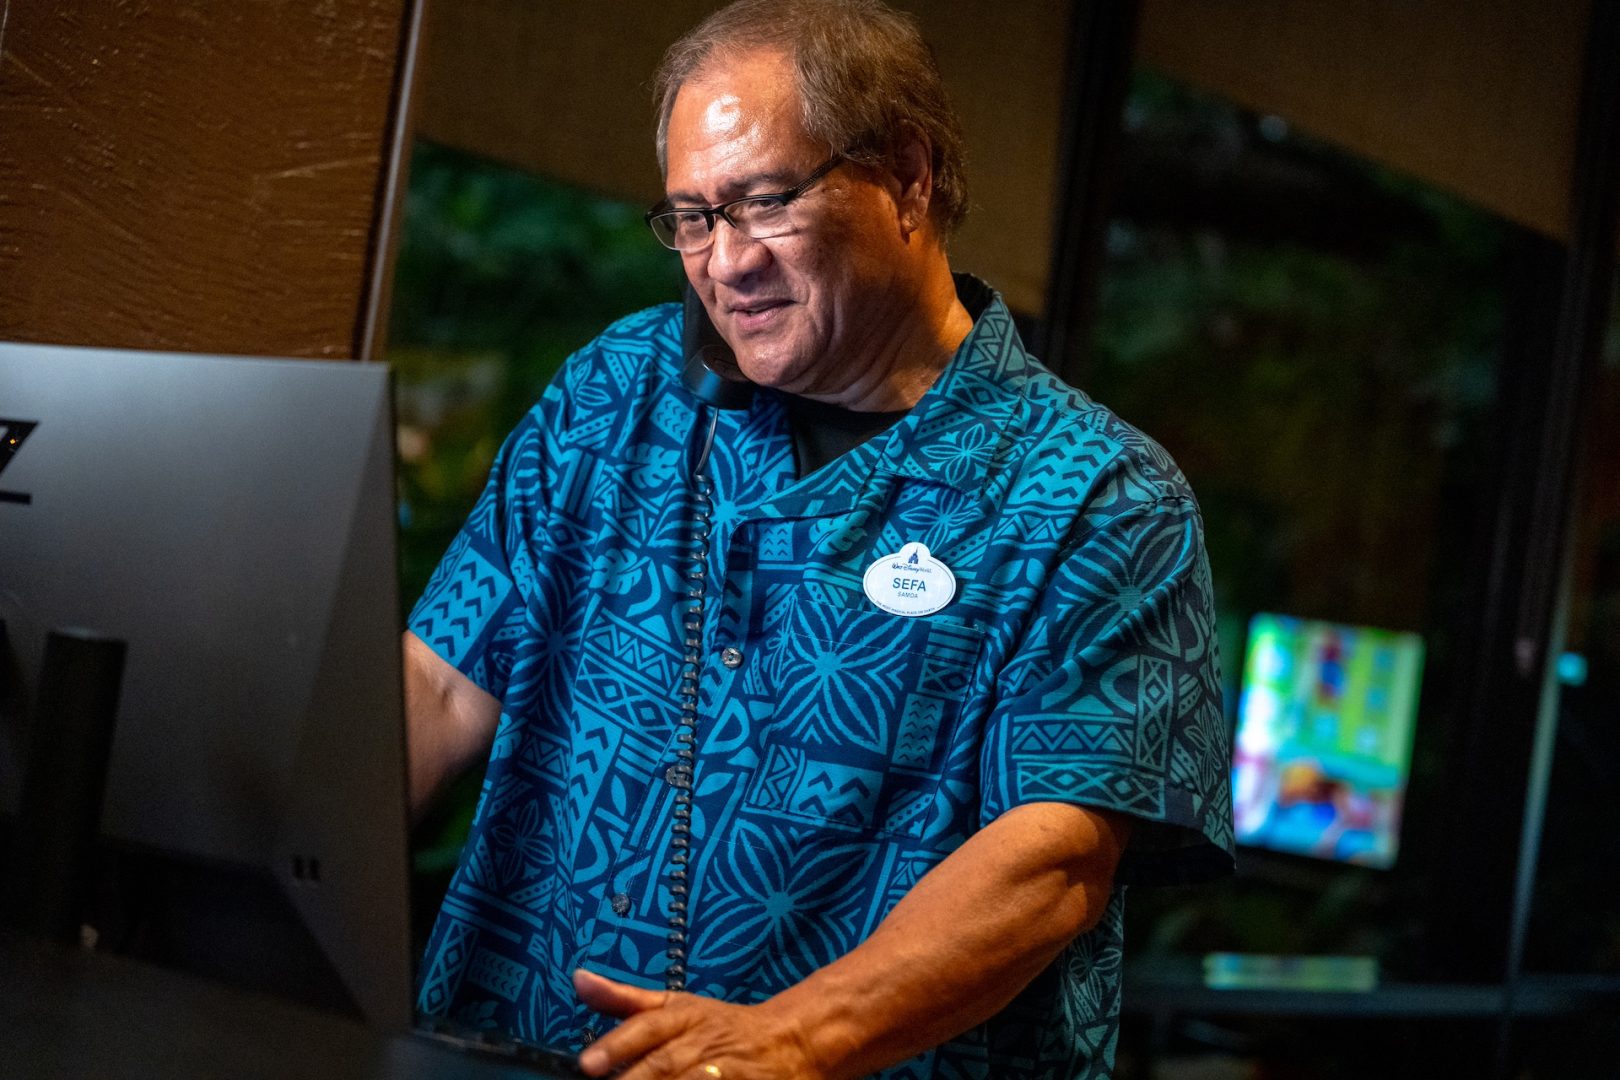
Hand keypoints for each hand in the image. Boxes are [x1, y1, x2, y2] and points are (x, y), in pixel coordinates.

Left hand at [573, 968, 826, 1079]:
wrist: (790, 1041)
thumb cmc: (721, 1026)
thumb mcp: (677, 1005)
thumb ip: (624, 998)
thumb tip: (577, 978)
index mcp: (686, 1016)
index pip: (647, 1027)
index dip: (617, 1045)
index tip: (587, 1064)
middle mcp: (704, 1043)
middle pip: (664, 1064)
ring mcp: (728, 1072)